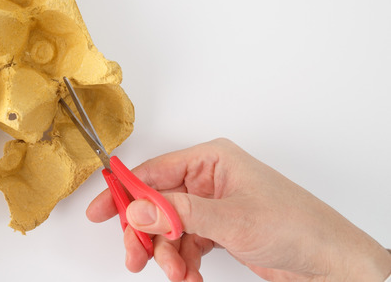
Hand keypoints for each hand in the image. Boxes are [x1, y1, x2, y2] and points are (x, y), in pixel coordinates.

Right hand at [87, 138, 390, 280]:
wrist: (331, 264)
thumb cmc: (296, 226)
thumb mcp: (231, 219)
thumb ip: (178, 214)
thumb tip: (136, 209)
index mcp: (211, 161)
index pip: (153, 172)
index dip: (123, 192)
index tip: (100, 212)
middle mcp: (208, 180)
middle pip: (155, 204)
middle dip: (147, 234)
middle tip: (138, 258)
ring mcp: (212, 207)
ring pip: (167, 229)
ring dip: (167, 255)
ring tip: (179, 274)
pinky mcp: (218, 230)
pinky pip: (184, 244)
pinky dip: (182, 262)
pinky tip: (191, 275)